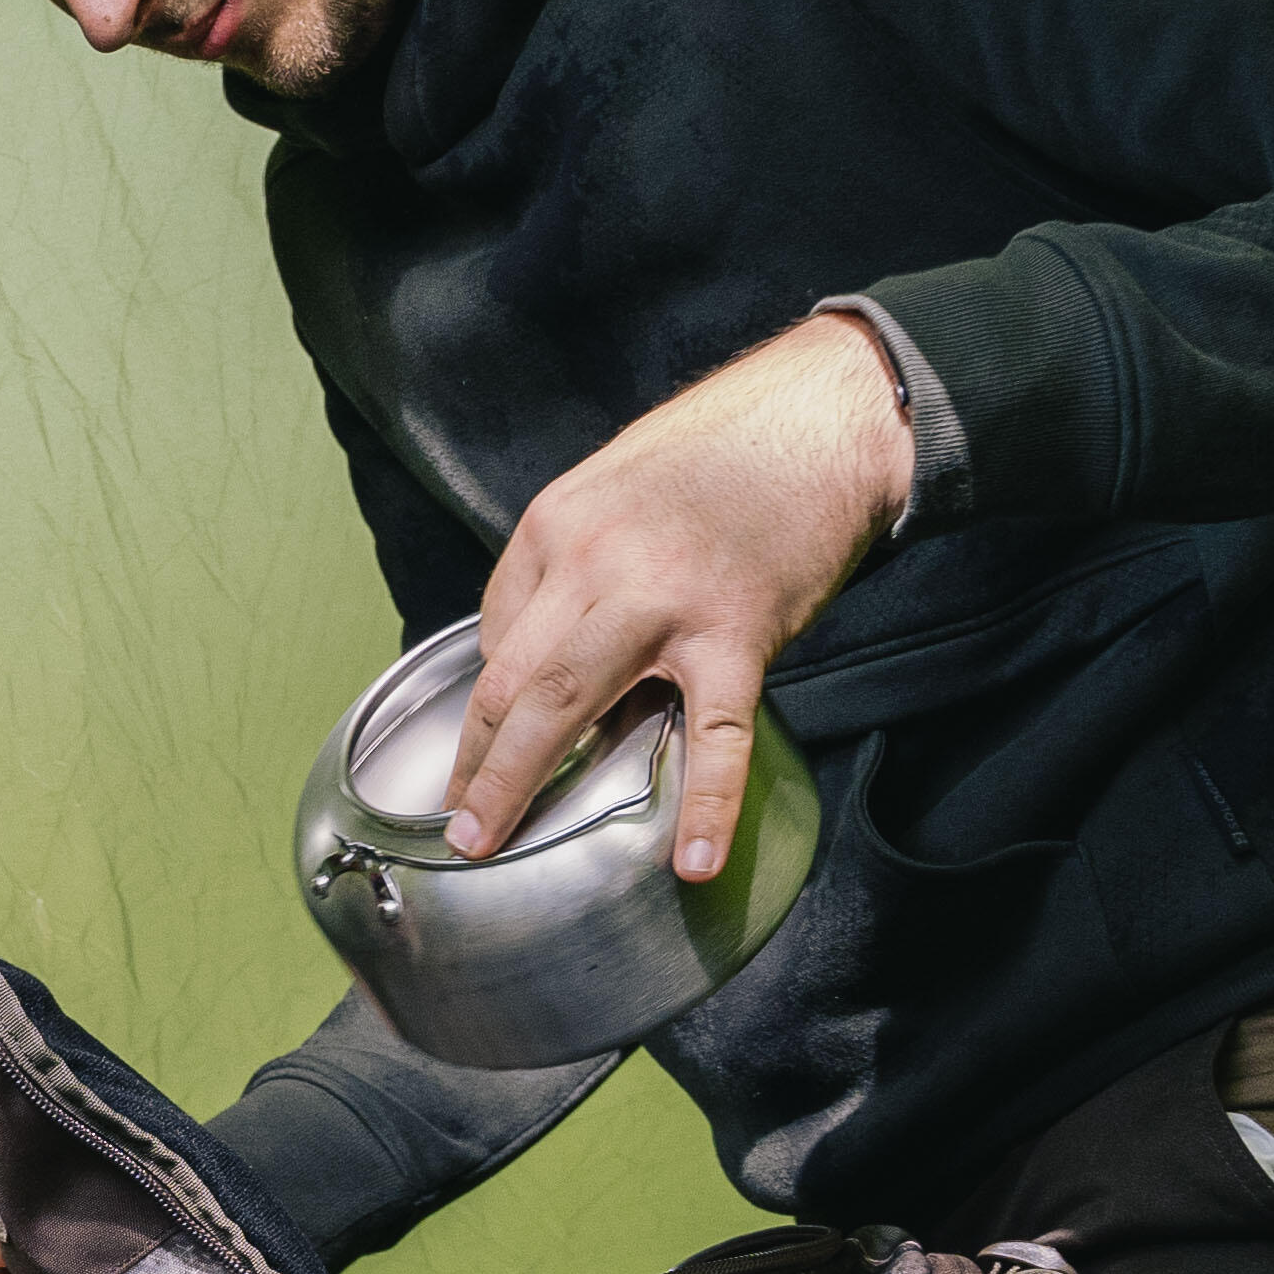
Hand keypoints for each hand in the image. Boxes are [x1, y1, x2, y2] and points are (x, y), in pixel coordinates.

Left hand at [442, 317, 913, 882]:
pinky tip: (691, 859)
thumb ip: (573, 562)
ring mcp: (662, 600)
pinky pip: (715, 734)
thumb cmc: (718, 451)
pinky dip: (705, 804)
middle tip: (454, 825)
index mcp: (554, 524)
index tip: (485, 746)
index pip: (497, 631)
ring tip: (489, 841)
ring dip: (516, 781)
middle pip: (508, 679)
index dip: (489, 700)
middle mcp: (591, 561)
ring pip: (566, 705)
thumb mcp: (610, 486)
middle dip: (472, 760)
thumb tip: (547, 643)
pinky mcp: (738, 631)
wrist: (820, 414)